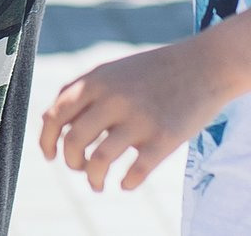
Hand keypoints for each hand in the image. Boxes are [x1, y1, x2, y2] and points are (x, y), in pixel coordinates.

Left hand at [39, 40, 230, 191]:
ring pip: (99, 161)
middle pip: (73, 142)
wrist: (205, 65)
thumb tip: (51, 125)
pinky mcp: (165, 138)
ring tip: (98, 184)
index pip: (55, 115)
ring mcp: (140, 119)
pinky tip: (127, 183)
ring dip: (94, 179)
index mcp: (96, 80)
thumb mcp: (112, 71)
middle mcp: (114, 98)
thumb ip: (82, 93)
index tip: (50, 156)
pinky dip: (126, 183)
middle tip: (80, 168)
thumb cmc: (153, 72)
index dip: (46, 141)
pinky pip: (135, 173)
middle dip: (71, 163)